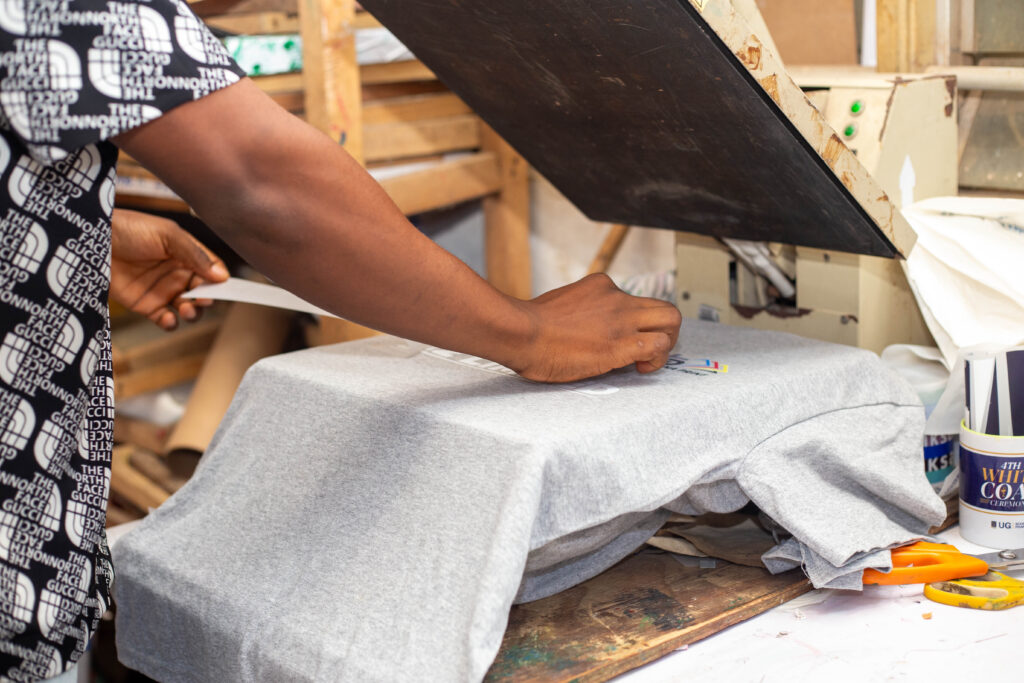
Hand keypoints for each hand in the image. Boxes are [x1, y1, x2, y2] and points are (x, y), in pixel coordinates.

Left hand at [110, 208, 228, 329]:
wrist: (91, 240)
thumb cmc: (129, 229)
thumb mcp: (167, 235)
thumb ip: (195, 254)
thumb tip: (222, 276)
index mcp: (186, 254)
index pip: (211, 271)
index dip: (219, 282)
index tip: (223, 289)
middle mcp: (177, 273)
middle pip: (203, 293)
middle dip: (207, 300)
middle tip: (203, 301)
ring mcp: (162, 290)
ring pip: (187, 308)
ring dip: (192, 312)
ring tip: (187, 310)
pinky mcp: (144, 305)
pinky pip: (164, 319)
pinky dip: (170, 323)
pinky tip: (168, 317)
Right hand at [508, 273, 681, 382]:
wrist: (522, 333)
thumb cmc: (530, 327)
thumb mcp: (561, 304)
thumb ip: (581, 311)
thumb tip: (585, 329)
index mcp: (601, 287)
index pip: (633, 300)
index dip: (634, 323)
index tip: (623, 337)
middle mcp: (616, 298)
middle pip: (663, 307)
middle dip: (664, 330)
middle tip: (649, 349)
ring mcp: (621, 320)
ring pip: (671, 320)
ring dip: (667, 342)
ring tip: (648, 360)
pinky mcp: (621, 344)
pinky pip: (658, 345)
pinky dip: (657, 359)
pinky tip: (640, 368)